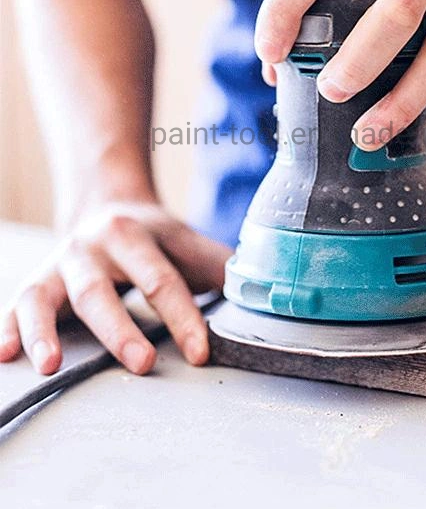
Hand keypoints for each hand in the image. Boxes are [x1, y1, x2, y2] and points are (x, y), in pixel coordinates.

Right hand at [0, 201, 231, 374]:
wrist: (108, 203)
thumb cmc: (155, 235)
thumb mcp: (186, 240)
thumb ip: (218, 265)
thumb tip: (258, 293)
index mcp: (136, 234)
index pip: (163, 280)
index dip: (183, 317)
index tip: (201, 353)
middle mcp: (92, 245)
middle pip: (102, 290)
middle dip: (120, 329)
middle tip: (143, 364)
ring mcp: (60, 262)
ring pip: (47, 295)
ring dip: (45, 330)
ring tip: (50, 365)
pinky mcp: (36, 279)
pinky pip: (17, 303)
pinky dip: (9, 329)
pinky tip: (5, 357)